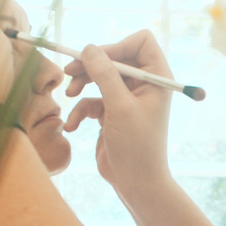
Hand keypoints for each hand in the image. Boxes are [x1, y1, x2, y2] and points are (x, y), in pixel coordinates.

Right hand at [61, 30, 172, 192]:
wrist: (136, 183)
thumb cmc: (137, 146)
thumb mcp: (120, 107)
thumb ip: (105, 75)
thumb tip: (88, 48)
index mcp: (156, 78)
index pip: (140, 42)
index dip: (117, 46)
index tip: (98, 59)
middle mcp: (143, 85)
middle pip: (113, 58)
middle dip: (91, 65)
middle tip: (69, 71)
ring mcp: (126, 99)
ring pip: (99, 78)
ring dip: (81, 84)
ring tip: (69, 95)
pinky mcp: (111, 114)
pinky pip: (91, 101)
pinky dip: (80, 110)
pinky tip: (72, 126)